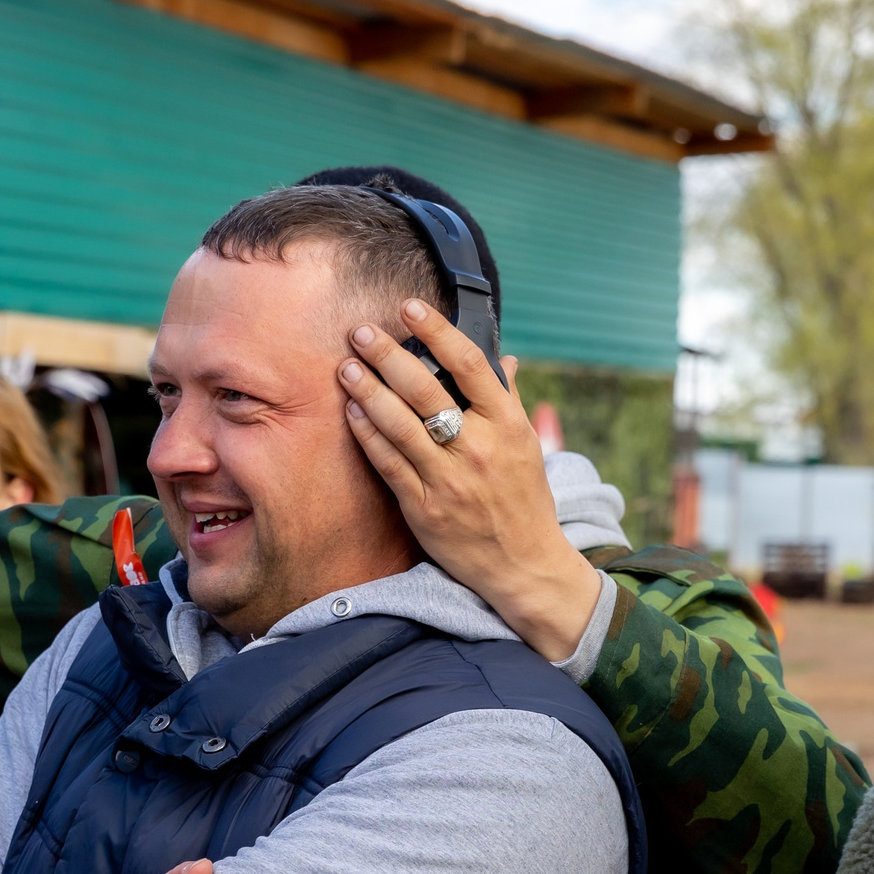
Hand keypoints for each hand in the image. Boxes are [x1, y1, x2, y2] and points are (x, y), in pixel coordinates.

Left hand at [339, 301, 603, 661]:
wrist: (524, 566)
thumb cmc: (525, 500)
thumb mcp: (527, 446)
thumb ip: (508, 400)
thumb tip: (504, 359)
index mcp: (508, 425)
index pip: (470, 365)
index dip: (437, 331)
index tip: (410, 307)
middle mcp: (479, 448)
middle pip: (425, 390)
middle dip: (387, 356)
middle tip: (360, 332)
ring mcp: (450, 480)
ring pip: (399, 426)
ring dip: (368, 391)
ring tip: (346, 366)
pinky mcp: (425, 509)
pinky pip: (388, 464)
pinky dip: (367, 434)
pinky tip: (351, 412)